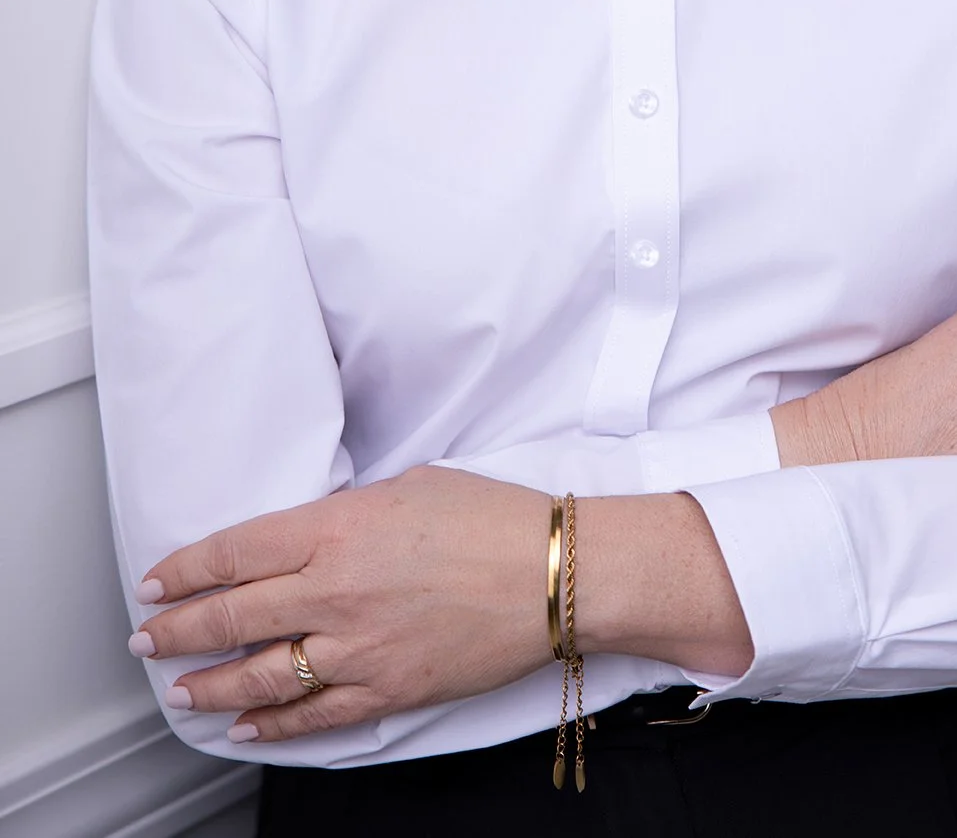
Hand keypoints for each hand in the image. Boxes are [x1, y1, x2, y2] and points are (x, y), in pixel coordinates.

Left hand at [129, 466, 550, 742]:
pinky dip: (273, 723)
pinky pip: (314, 713)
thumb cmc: (491, 518)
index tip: (157, 582)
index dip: (185, 570)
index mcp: (336, 529)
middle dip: (178, 630)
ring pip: (260, 674)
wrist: (553, 573)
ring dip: (211, 684)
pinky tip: (248, 724)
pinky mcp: (387, 688)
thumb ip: (349, 514)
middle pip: (232, 616)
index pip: (235, 553)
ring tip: (182, 688)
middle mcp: (334, 590)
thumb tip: (315, 532)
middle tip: (148, 638)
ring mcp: (358, 646)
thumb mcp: (408, 486)